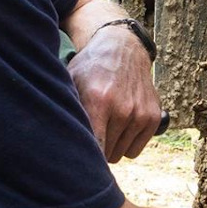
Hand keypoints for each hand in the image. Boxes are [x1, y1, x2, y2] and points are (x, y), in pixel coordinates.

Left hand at [69, 25, 162, 160]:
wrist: (123, 50)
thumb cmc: (91, 69)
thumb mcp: (71, 83)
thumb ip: (65, 110)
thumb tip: (54, 140)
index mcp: (99, 101)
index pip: (93, 147)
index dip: (85, 157)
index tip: (78, 157)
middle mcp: (123, 109)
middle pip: (106, 155)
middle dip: (97, 149)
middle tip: (91, 132)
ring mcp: (141, 114)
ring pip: (120, 154)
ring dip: (112, 146)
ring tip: (105, 126)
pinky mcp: (153, 118)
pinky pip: (135, 151)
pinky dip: (126, 144)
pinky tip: (120, 128)